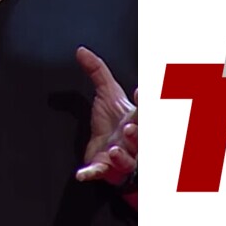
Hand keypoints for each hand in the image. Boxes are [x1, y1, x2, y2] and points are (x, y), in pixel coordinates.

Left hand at [75, 46, 137, 186]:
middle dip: (138, 135)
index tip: (139, 92)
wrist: (106, 149)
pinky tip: (81, 174)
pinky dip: (91, 173)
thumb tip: (81, 51)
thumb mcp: (107, 94)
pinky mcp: (106, 169)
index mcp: (136, 120)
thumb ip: (97, 72)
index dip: (144, 104)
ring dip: (122, 157)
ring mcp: (121, 157)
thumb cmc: (113, 122)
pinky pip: (100, 173)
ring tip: (114, 151)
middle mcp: (133, 141)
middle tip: (130, 128)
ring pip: (127, 161)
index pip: (144, 112)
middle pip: (140, 140)